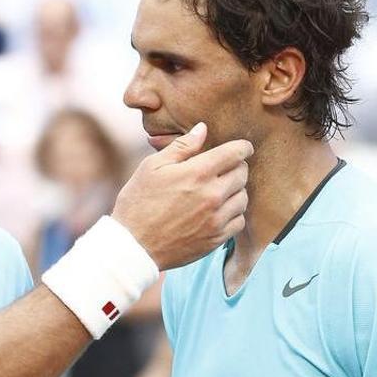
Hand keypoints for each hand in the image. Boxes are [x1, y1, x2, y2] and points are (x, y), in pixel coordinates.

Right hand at [112, 123, 251, 269]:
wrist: (133, 246)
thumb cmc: (138, 203)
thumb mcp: (152, 167)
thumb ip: (181, 146)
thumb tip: (203, 129)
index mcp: (197, 173)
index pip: (235, 153)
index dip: (242, 147)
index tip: (242, 148)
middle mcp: (212, 195)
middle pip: (242, 173)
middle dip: (237, 166)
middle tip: (225, 168)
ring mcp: (216, 219)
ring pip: (243, 197)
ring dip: (236, 191)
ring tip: (220, 190)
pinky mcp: (216, 239)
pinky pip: (239, 221)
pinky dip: (234, 214)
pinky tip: (219, 211)